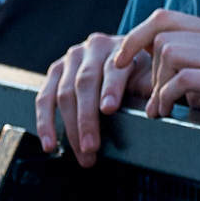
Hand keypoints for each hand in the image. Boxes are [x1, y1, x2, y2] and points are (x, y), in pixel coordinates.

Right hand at [35, 31, 150, 165]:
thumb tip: (156, 109)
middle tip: (92, 146)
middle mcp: (94, 47)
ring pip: (64, 93)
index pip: (113, 68)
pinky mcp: (55, 70)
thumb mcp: (150, 75)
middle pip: (85, 83)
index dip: (111, 89)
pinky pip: (44, 98)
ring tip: (81, 153)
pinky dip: (45, 123)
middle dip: (87, 118)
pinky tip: (50, 144)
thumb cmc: (139, 72)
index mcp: (121, 47)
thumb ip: (151, 88)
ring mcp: (71, 57)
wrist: (122, 54)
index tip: (109, 109)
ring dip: (70, 127)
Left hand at [114, 9, 199, 125]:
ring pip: (170, 54)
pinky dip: (167, 98)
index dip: (136, 37)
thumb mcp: (190, 74)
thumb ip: (171, 54)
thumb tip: (126, 49)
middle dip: (150, 73)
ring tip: (163, 107)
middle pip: (163, 39)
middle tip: (156, 100)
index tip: (120, 61)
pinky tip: (170, 112)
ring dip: (158, 88)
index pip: (165, 18)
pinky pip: (183, 78)